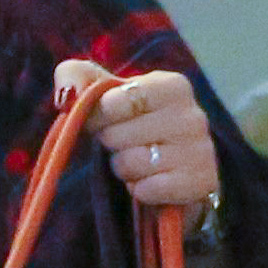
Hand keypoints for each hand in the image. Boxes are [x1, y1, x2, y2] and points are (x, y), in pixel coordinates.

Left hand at [58, 60, 218, 212]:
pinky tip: (151, 180)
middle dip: (111, 142)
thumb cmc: (133, 122)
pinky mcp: (201, 183)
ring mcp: (201, 151)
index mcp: (172, 86)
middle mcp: (193, 115)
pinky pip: (148, 190)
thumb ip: (77, 77)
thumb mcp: (105, 91)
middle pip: (118, 135)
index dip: (97, 116)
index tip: (103, 118)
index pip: (114, 102)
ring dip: (124, 168)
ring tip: (139, 160)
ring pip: (131, 163)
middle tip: (125, 142)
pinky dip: (140, 190)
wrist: (175, 165)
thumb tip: (65, 95)